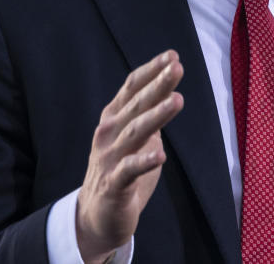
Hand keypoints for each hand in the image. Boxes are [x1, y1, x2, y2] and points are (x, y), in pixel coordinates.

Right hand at [75, 50, 183, 263]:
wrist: (96, 216)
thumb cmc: (120, 172)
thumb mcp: (134, 139)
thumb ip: (146, 116)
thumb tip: (168, 93)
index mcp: (114, 118)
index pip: (132, 88)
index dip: (151, 71)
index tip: (172, 56)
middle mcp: (108, 133)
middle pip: (136, 104)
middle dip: (158, 85)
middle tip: (177, 68)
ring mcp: (109, 158)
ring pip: (135, 132)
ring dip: (157, 115)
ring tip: (177, 100)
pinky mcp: (114, 184)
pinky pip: (129, 170)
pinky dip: (144, 161)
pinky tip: (161, 155)